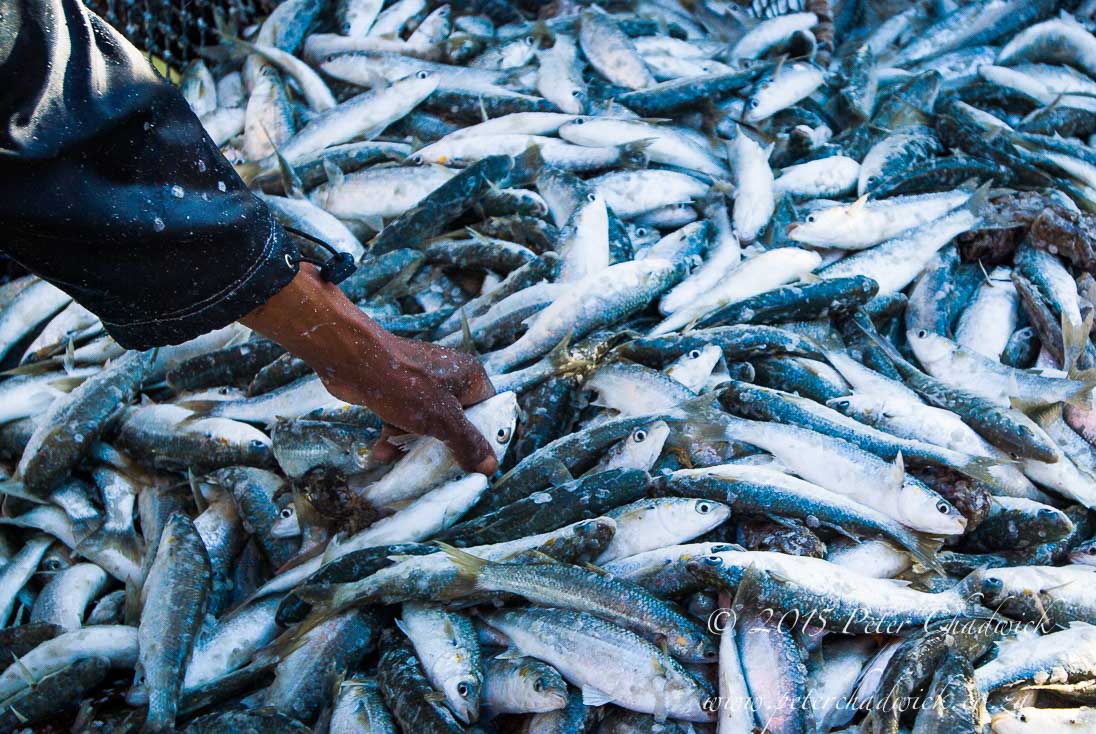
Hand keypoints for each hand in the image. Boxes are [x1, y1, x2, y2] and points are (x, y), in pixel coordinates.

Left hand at [324, 335, 497, 473]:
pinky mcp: (398, 390)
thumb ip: (468, 444)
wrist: (353, 361)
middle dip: (443, 446)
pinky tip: (382, 450)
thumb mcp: (443, 421)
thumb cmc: (405, 385)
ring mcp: (422, 383)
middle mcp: (449, 378)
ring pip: (428, 424)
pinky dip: (395, 434)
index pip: (489, 409)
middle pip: (457, 421)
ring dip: (413, 444)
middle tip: (439, 466)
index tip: (478, 461)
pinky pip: (405, 419)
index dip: (485, 436)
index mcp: (470, 376)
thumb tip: (491, 467)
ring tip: (398, 458)